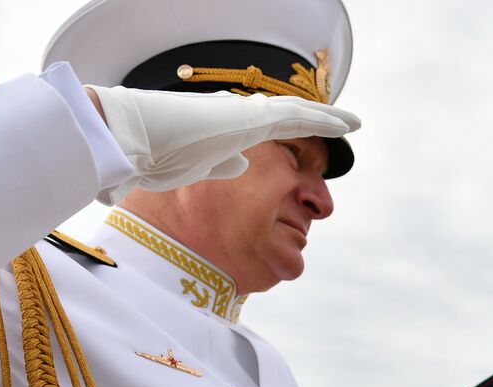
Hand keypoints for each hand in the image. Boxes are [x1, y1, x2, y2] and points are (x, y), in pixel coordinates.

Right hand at [87, 86, 360, 203]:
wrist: (139, 137)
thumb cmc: (157, 155)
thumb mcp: (195, 167)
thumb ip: (222, 163)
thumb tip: (243, 165)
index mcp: (229, 126)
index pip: (269, 126)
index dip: (293, 128)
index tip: (310, 133)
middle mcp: (242, 114)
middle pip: (289, 116)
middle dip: (317, 119)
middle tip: (342, 123)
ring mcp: (250, 113)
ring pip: (300, 113)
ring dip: (328, 117)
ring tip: (353, 122)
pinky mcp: (255, 118)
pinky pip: (301, 118)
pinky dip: (325, 120)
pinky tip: (345, 126)